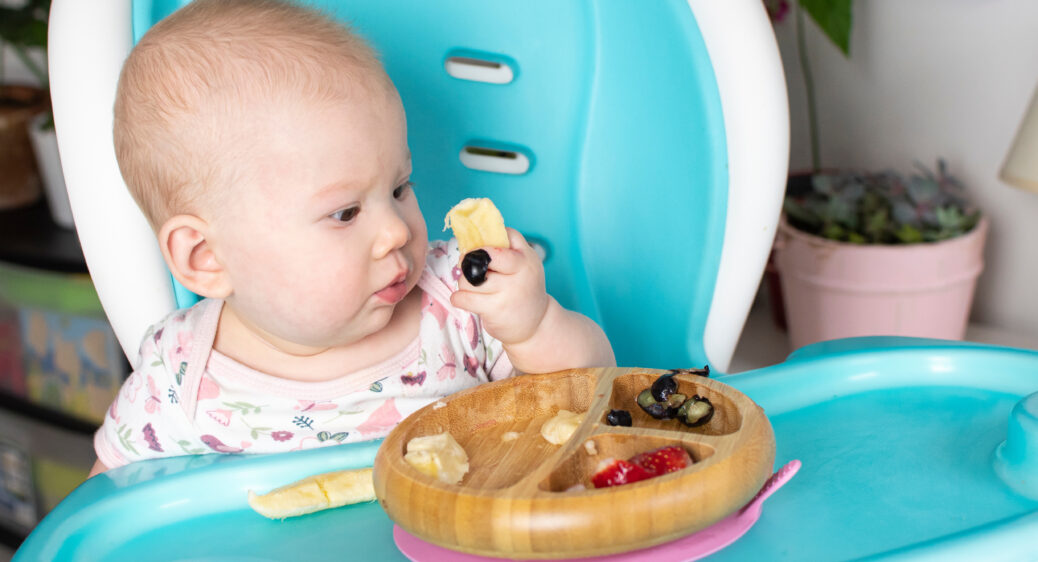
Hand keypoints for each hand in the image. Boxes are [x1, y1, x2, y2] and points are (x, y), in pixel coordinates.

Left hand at [450, 228, 548, 344]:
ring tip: (475, 290)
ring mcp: (507, 293)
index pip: (502, 238)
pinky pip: (462, 298)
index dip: (484, 246)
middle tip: (472, 271)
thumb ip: (507, 246)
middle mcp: (519, 274)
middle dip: (469, 264)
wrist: (536, 323)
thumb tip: (475, 235)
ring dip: (465, 284)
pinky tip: (467, 300)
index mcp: (525, 259)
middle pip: (480, 259)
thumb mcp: (526, 263)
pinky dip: (459, 298)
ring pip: (468, 279)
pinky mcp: (494, 310)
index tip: (478, 254)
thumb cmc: (524, 288)